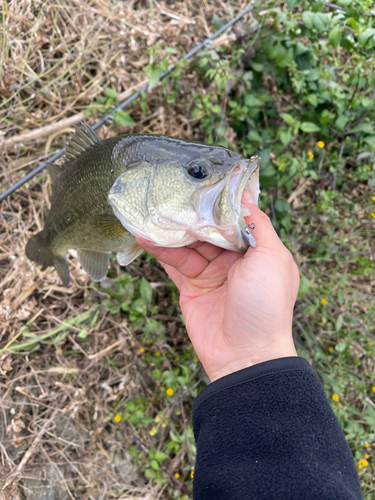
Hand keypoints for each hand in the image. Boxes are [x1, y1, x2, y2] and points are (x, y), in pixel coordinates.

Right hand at [136, 191, 298, 381]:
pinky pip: (175, 263)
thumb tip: (246, 196)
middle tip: (171, 193)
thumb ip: (258, 225)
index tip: (203, 182)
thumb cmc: (266, 304)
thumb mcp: (272, 258)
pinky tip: (146, 236)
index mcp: (257, 251)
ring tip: (151, 211)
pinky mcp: (192, 287)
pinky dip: (161, 250)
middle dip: (192, 213)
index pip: (235, 219)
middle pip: (209, 229)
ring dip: (172, 229)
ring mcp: (212, 273)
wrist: (246, 354)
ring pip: (189, 244)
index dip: (220, 203)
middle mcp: (235, 260)